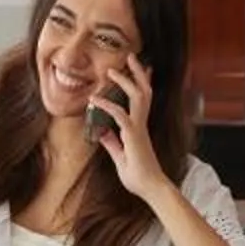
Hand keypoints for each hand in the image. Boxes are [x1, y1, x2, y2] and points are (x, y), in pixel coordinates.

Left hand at [88, 59, 173, 197]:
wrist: (150, 189)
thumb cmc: (138, 176)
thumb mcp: (120, 157)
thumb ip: (112, 143)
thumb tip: (102, 131)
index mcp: (139, 127)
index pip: (142, 99)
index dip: (141, 83)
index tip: (143, 68)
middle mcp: (141, 124)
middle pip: (143, 91)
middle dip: (138, 73)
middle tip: (131, 56)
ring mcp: (139, 129)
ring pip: (137, 97)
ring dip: (124, 82)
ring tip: (112, 70)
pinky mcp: (134, 136)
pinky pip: (120, 116)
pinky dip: (107, 105)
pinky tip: (94, 100)